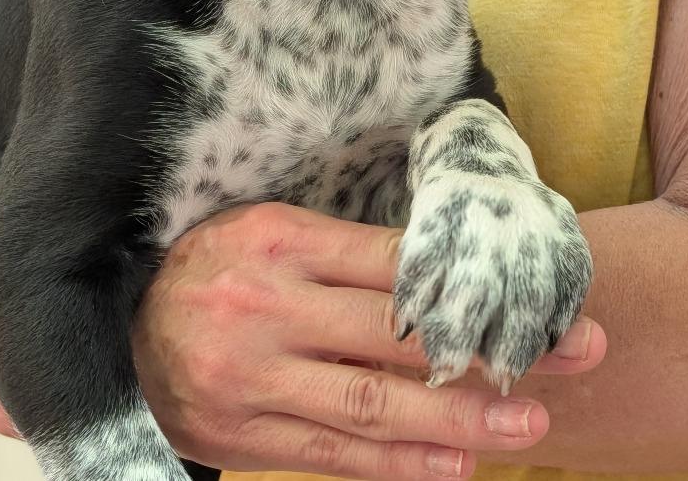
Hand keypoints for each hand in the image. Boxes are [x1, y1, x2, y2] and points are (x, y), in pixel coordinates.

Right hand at [133, 202, 605, 479]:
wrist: (116, 329)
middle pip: (393, 335)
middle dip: (487, 349)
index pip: (388, 262)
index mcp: (275, 241)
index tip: (532, 291)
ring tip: (529, 423)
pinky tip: (454, 468)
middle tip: (571, 354)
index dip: (466, 280)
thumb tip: (434, 271)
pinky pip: (331, 455)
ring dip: (457, 419)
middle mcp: (264, 308)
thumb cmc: (206, 267)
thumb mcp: (263, 231)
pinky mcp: (243, 434)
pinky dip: (397, 466)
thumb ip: (338, 251)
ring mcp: (252, 377)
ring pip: (370, 405)